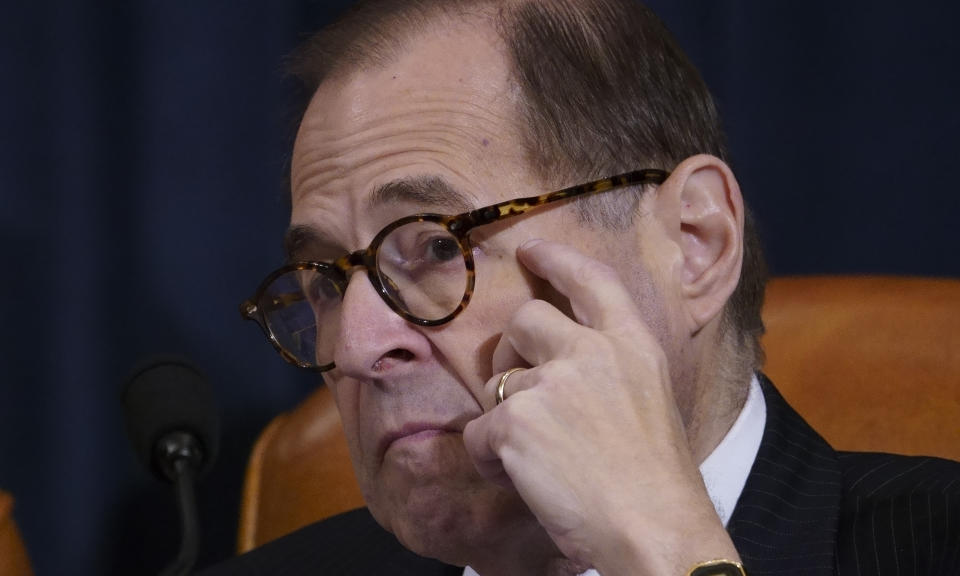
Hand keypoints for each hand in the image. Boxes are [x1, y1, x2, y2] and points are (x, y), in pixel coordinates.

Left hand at [462, 239, 738, 574]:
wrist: (656, 531)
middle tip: (518, 388)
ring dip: (506, 418)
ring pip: (497, 382)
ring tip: (538, 459)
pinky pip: (478, 432)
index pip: (590, 280)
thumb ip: (609, 369)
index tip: (532, 251)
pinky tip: (524, 480)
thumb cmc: (655, 481)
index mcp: (632, 345)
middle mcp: (591, 352)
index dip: (557, 260)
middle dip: (512, 350)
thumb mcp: (650, 400)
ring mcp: (551, 384)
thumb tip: (556, 363)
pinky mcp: (516, 422)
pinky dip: (490, 458)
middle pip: (524, 319)